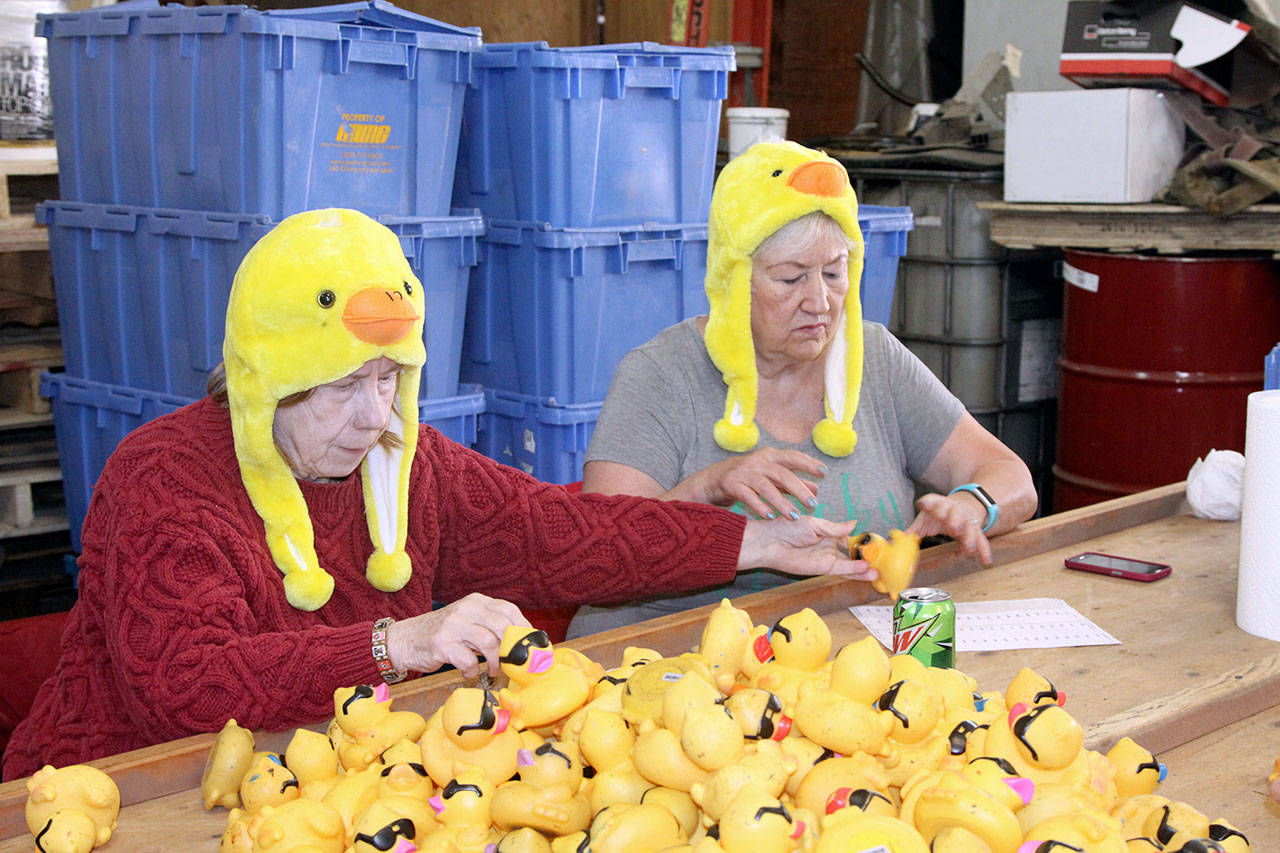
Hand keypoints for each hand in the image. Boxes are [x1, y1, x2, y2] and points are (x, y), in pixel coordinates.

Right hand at [385, 593, 530, 678]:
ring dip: (495, 663)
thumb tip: (521, 644)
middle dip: (511, 649)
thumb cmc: (444, 634)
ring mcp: (453, 625)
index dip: (523, 629)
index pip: (509, 610)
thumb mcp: (468, 621)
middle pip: (502, 626)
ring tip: (494, 671)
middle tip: (513, 664)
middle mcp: (466, 609)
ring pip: (488, 643)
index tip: (529, 646)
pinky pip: (468, 660)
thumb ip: (491, 626)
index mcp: (476, 601)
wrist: (406, 640)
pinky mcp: (442, 644)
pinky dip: (472, 671)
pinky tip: (468, 673)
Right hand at [687, 448, 825, 518]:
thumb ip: (792, 482)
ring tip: (795, 516)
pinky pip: (747, 496)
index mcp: (770, 456)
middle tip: (813, 504)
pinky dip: (759, 506)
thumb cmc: (748, 477)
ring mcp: (743, 472)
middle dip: (799, 489)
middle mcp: (757, 462)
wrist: (713, 478)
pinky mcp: (731, 484)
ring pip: (766, 486)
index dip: (808, 463)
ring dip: (782, 502)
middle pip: (782, 473)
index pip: (792, 456)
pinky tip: (770, 516)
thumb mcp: (770, 476)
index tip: (824, 472)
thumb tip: (817, 489)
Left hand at [739, 516, 874, 580]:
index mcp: (829, 532)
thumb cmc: (788, 528)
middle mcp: (830, 546)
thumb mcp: (815, 524)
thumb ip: (835, 528)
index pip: (850, 538)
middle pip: (852, 554)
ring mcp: (827, 558)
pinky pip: (842, 570)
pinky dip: (854, 571)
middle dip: (867, 558)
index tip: (876, 545)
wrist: (771, 542)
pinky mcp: (822, 568)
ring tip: (878, 571)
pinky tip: (866, 570)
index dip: (863, 543)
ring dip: (864, 568)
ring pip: (850, 565)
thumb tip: (854, 524)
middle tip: (882, 561)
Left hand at [907, 493, 992, 564]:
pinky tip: (986, 561)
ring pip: (971, 527)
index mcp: (940, 505)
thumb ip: (914, 529)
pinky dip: (984, 551)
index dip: (929, 503)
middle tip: (954, 529)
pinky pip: (982, 540)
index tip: (924, 504)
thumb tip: (896, 542)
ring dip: (970, 537)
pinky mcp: (977, 529)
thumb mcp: (927, 517)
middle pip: (955, 514)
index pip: (934, 501)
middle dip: (954, 521)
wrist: (965, 504)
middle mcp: (955, 511)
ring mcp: (967, 520)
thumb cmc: (942, 512)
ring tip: (968, 549)